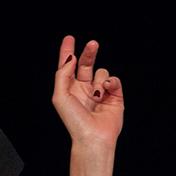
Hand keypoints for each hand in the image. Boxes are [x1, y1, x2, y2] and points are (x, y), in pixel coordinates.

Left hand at [52, 35, 123, 149]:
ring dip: (99, 79)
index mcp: (70, 89)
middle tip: (93, 44)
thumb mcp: (60, 95)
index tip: (69, 38)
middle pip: (86, 64)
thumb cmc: (74, 120)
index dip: (68, 52)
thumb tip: (71, 58)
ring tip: (97, 93)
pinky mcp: (115, 97)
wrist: (93, 137)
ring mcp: (100, 93)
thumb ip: (63, 73)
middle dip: (89, 53)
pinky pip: (114, 80)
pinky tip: (106, 91)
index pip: (68, 66)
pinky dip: (110, 83)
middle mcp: (84, 89)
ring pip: (102, 72)